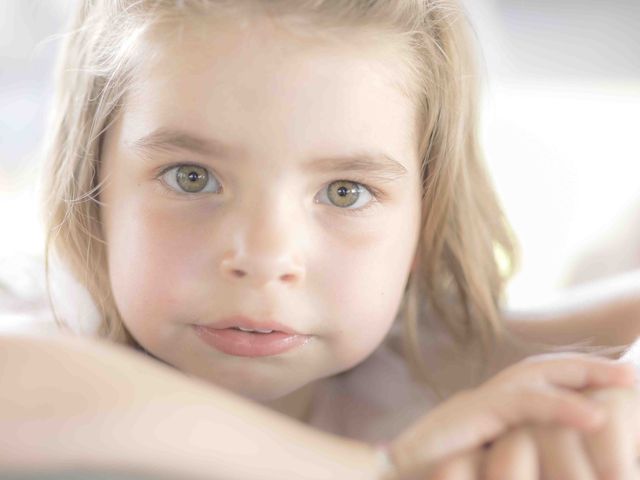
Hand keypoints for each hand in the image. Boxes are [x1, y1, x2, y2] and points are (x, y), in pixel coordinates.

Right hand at [429, 386, 639, 479]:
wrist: (390, 477)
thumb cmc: (438, 476)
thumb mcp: (490, 465)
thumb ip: (518, 457)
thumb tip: (555, 467)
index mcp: (491, 411)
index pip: (538, 382)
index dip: (576, 378)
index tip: (614, 387)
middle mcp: (485, 399)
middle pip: (541, 369)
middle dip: (589, 368)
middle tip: (631, 375)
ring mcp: (477, 402)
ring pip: (535, 375)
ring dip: (583, 376)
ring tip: (625, 382)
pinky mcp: (471, 413)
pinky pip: (522, 402)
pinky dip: (560, 406)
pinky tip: (594, 416)